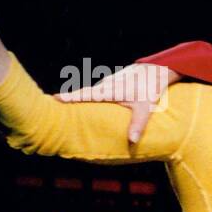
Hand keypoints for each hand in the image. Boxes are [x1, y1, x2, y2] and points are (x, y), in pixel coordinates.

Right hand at [55, 63, 173, 142]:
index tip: (55, 98)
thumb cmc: (151, 89)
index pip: (86, 95)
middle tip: (53, 102)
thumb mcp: (145, 108)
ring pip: (92, 90)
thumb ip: (138, 125)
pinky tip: (89, 99)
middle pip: (84, 92)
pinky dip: (93, 94)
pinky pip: (100, 88)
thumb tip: (132, 141)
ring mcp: (109, 80)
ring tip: (66, 103)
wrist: (158, 69)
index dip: (70, 97)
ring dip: (81, 96)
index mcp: (110, 91)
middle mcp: (106, 84)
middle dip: (70, 97)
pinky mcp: (114, 79)